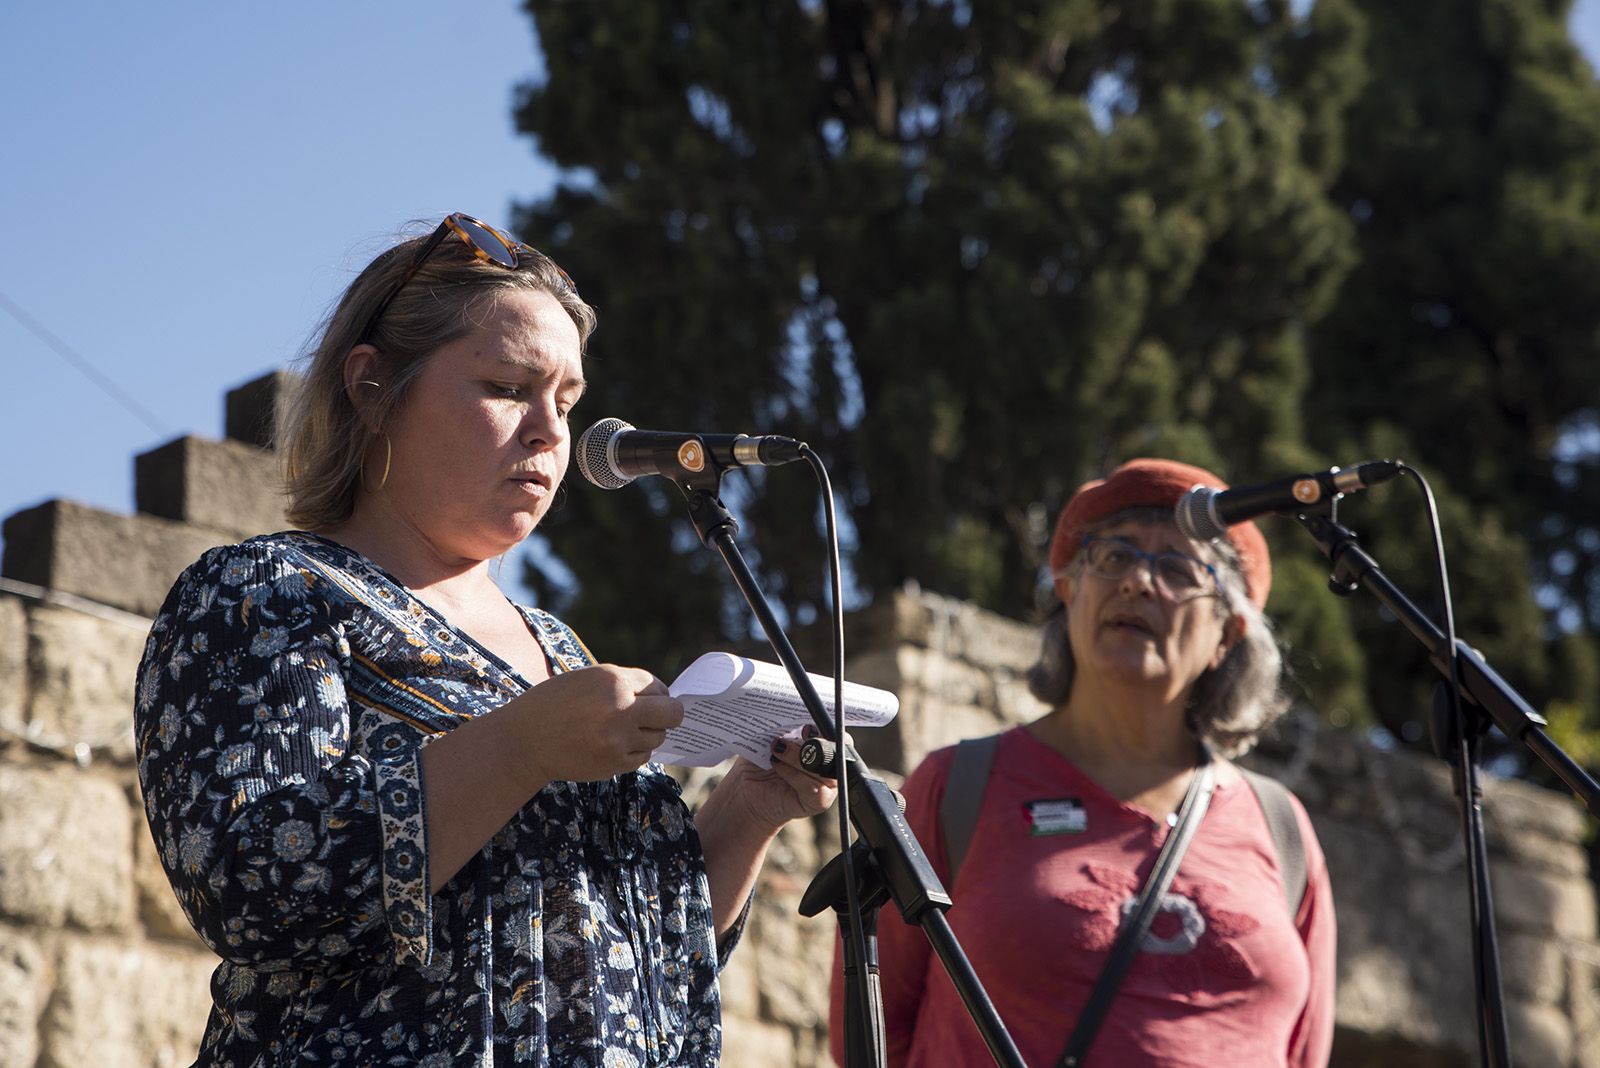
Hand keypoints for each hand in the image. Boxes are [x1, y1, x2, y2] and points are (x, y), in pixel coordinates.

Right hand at [509, 664, 682, 786]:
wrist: (523, 741)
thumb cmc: (553, 705)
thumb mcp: (587, 680)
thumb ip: (621, 685)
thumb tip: (659, 696)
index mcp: (613, 680)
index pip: (657, 686)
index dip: (656, 693)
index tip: (651, 699)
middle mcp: (621, 708)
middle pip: (672, 713)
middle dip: (669, 714)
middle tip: (660, 717)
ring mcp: (619, 739)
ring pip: (658, 737)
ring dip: (647, 734)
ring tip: (624, 732)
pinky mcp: (614, 763)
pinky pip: (642, 757)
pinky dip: (633, 752)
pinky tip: (613, 745)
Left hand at [711, 731, 843, 834]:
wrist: (746, 789)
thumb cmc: (762, 759)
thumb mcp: (774, 735)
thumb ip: (789, 726)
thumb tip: (791, 712)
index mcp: (825, 744)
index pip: (837, 734)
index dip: (824, 728)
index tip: (805, 727)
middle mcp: (831, 765)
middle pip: (836, 750)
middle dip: (813, 743)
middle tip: (788, 739)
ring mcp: (827, 785)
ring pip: (821, 768)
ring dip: (796, 758)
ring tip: (776, 751)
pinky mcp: (819, 801)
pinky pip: (812, 786)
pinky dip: (792, 774)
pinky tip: (777, 766)